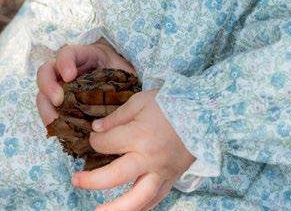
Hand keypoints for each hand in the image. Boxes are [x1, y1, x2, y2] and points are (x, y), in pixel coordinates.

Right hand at [36, 39, 136, 126]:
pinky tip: (61, 129)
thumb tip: (120, 90)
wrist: (132, 91)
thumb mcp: (127, 70)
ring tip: (54, 121)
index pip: (68, 53)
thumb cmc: (129, 77)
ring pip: (44, 94)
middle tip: (58, 101)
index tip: (70, 76)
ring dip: (46, 108)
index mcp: (87, 56)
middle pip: (47, 72)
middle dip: (48, 85)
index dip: (64, 62)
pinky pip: (52, 113)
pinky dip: (53, 121)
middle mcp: (70, 72)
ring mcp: (64, 90)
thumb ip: (122, 74)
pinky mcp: (65, 108)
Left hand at [71, 88, 195, 210]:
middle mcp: (148, 158)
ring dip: (115, 209)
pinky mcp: (171, 179)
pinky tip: (128, 210)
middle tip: (75, 180)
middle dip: (91, 180)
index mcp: (139, 135)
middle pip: (113, 176)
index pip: (106, 144)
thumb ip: (117, 116)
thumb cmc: (171, 103)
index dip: (95, 140)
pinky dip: (140, 208)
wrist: (204, 112)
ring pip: (136, 199)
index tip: (94, 136)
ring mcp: (160, 172)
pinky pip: (155, 200)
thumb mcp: (141, 101)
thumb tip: (96, 129)